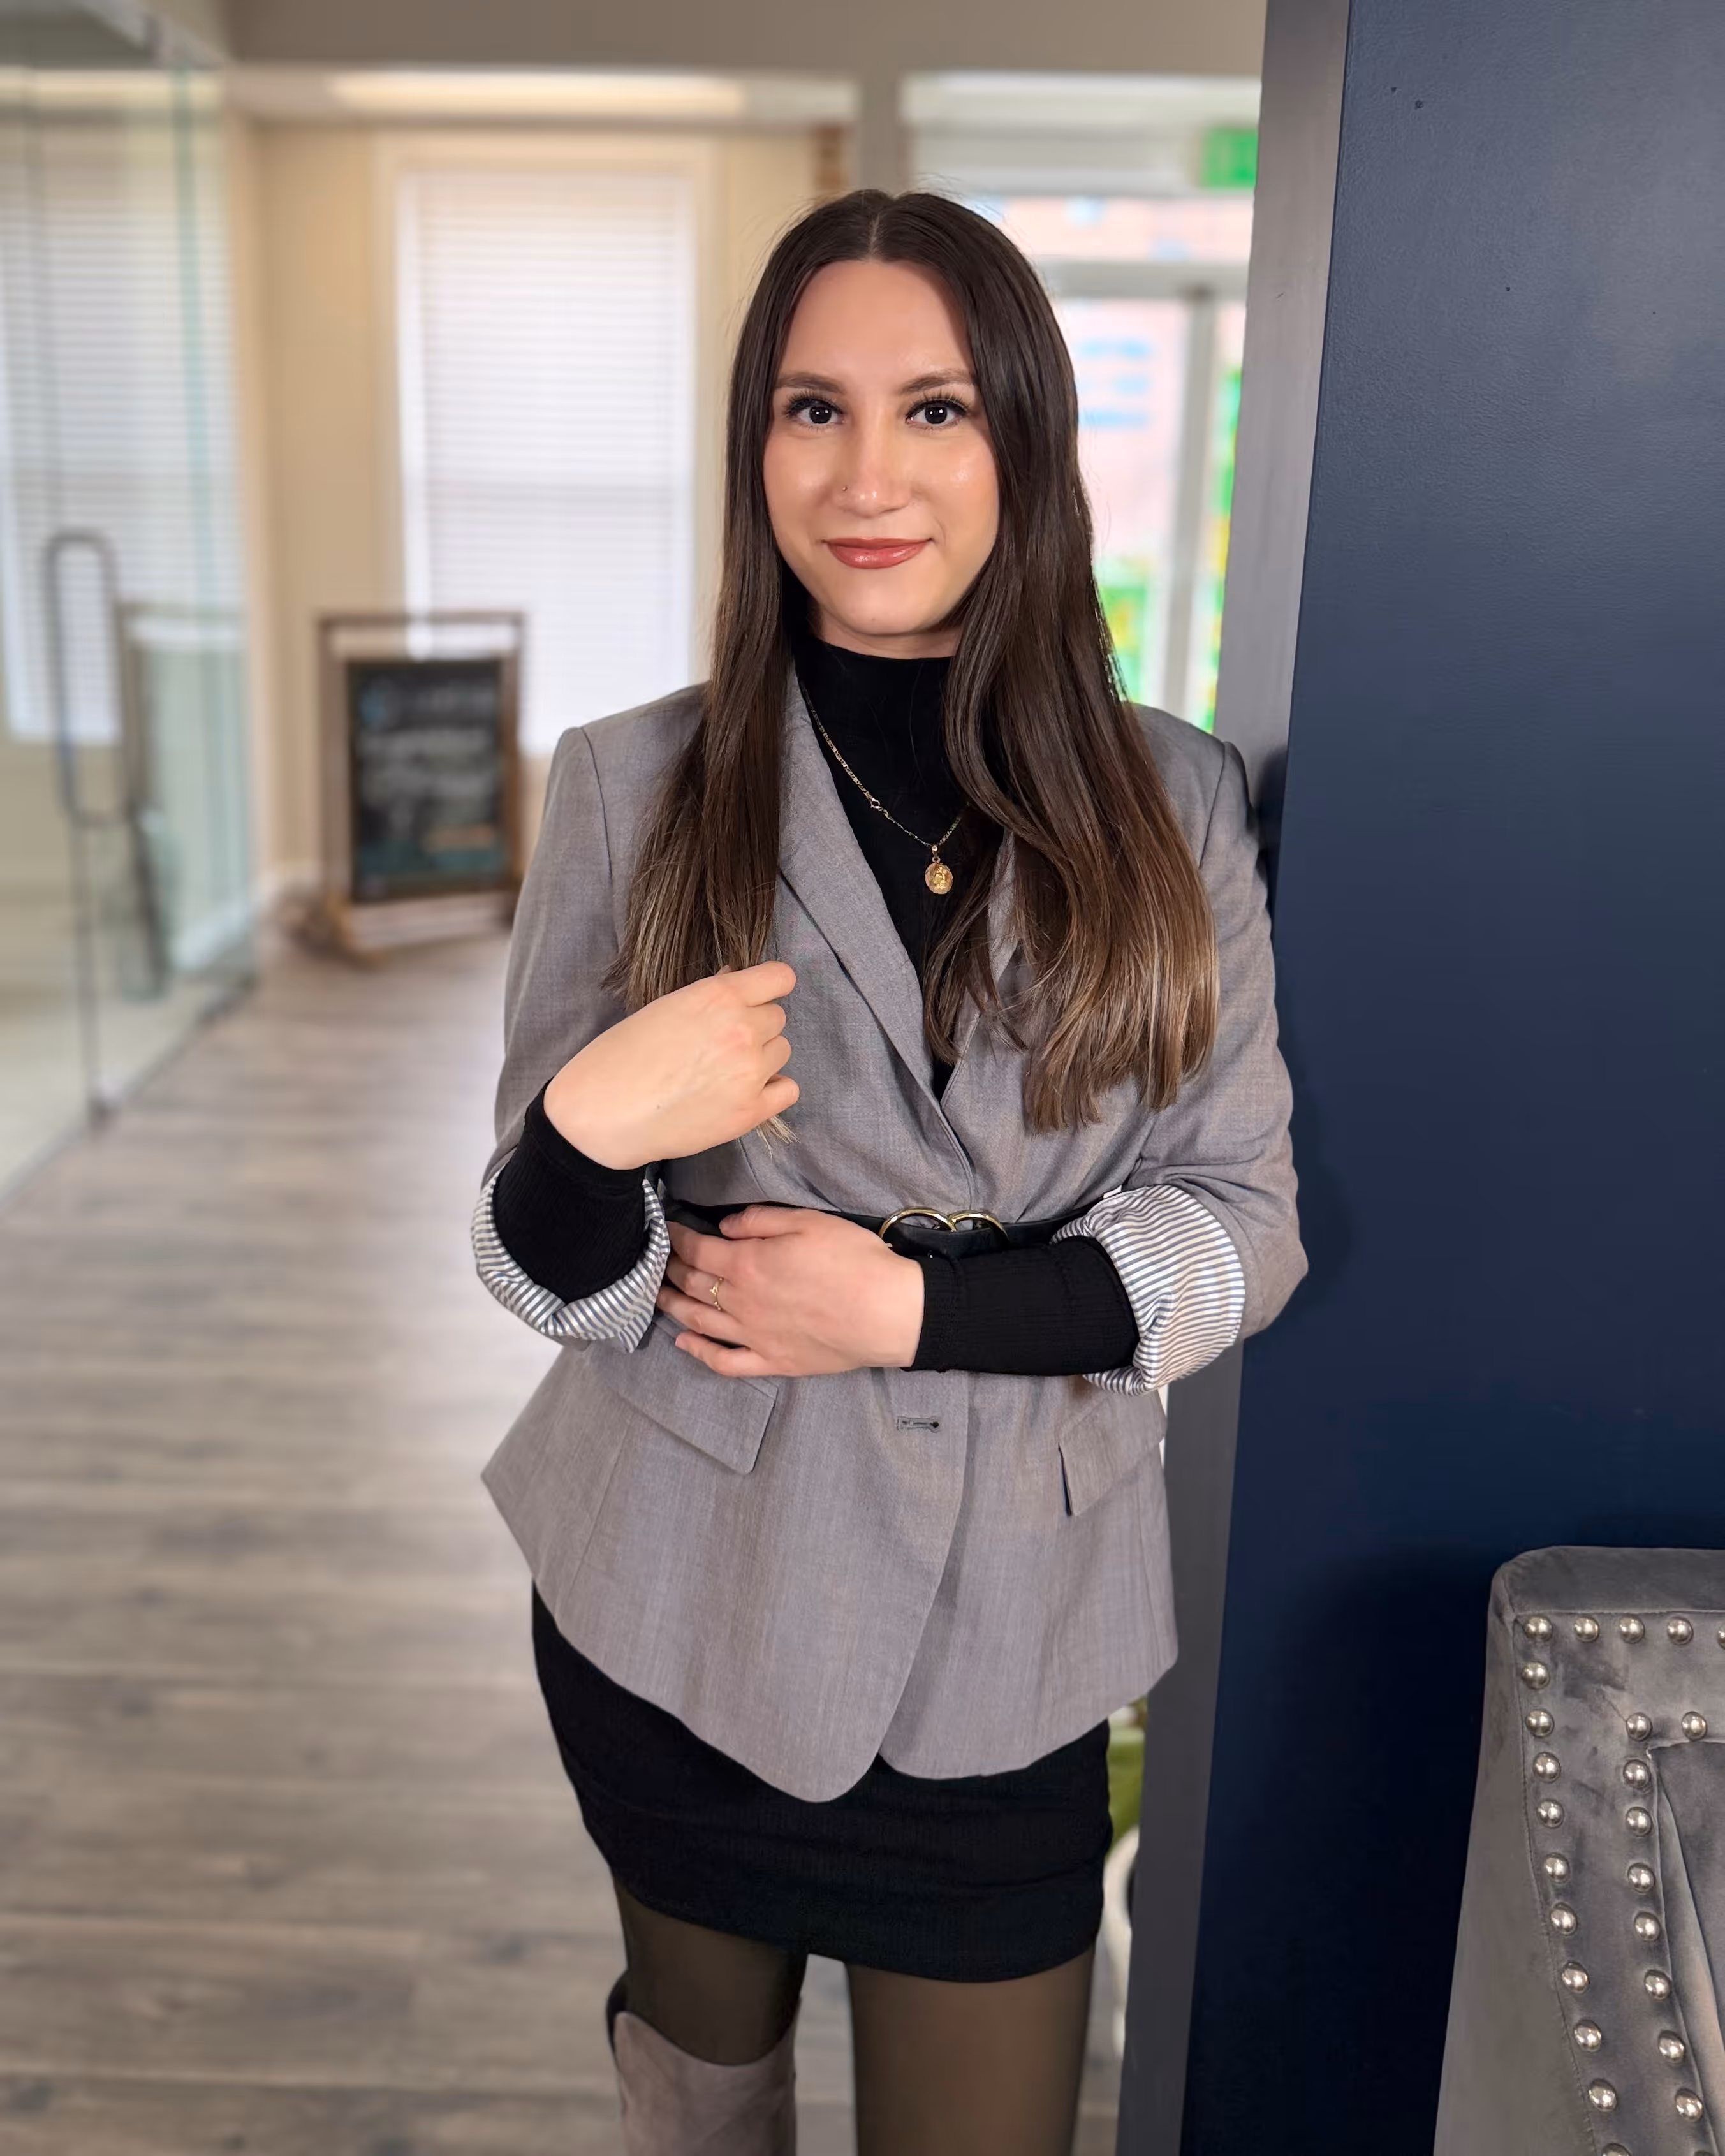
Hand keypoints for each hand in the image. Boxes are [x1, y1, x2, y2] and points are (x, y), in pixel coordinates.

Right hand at [543, 961, 797, 1169]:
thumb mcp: (663, 1009)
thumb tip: (736, 979)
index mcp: (719, 996)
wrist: (601, 1114)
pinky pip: (787, 1090)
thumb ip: (709, 996)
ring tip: (723, 1071)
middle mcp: (742, 1030)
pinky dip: (771, 1089)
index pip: (779, 978)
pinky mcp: (751, 1111)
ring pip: (782, 1051)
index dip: (770, 987)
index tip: (760, 997)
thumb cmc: (620, 1057)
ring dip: (761, 1057)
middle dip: (755, 1026)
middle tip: (721, 1044)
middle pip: (777, 1018)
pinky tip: (743, 1092)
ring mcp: (750, 1072)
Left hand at [655, 1207, 925, 1376]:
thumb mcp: (808, 1221)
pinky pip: (726, 1362)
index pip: (697, 1250)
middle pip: (693, 1285)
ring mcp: (754, 1335)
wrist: (887, 1312)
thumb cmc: (853, 1260)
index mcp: (748, 1264)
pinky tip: (684, 1343)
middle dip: (670, 1270)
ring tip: (658, 1295)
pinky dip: (699, 1353)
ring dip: (673, 1306)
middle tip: (656, 1260)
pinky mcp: (772, 1360)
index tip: (666, 1230)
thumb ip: (761, 1220)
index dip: (677, 1239)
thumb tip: (725, 1226)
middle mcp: (742, 1302)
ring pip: (699, 1322)